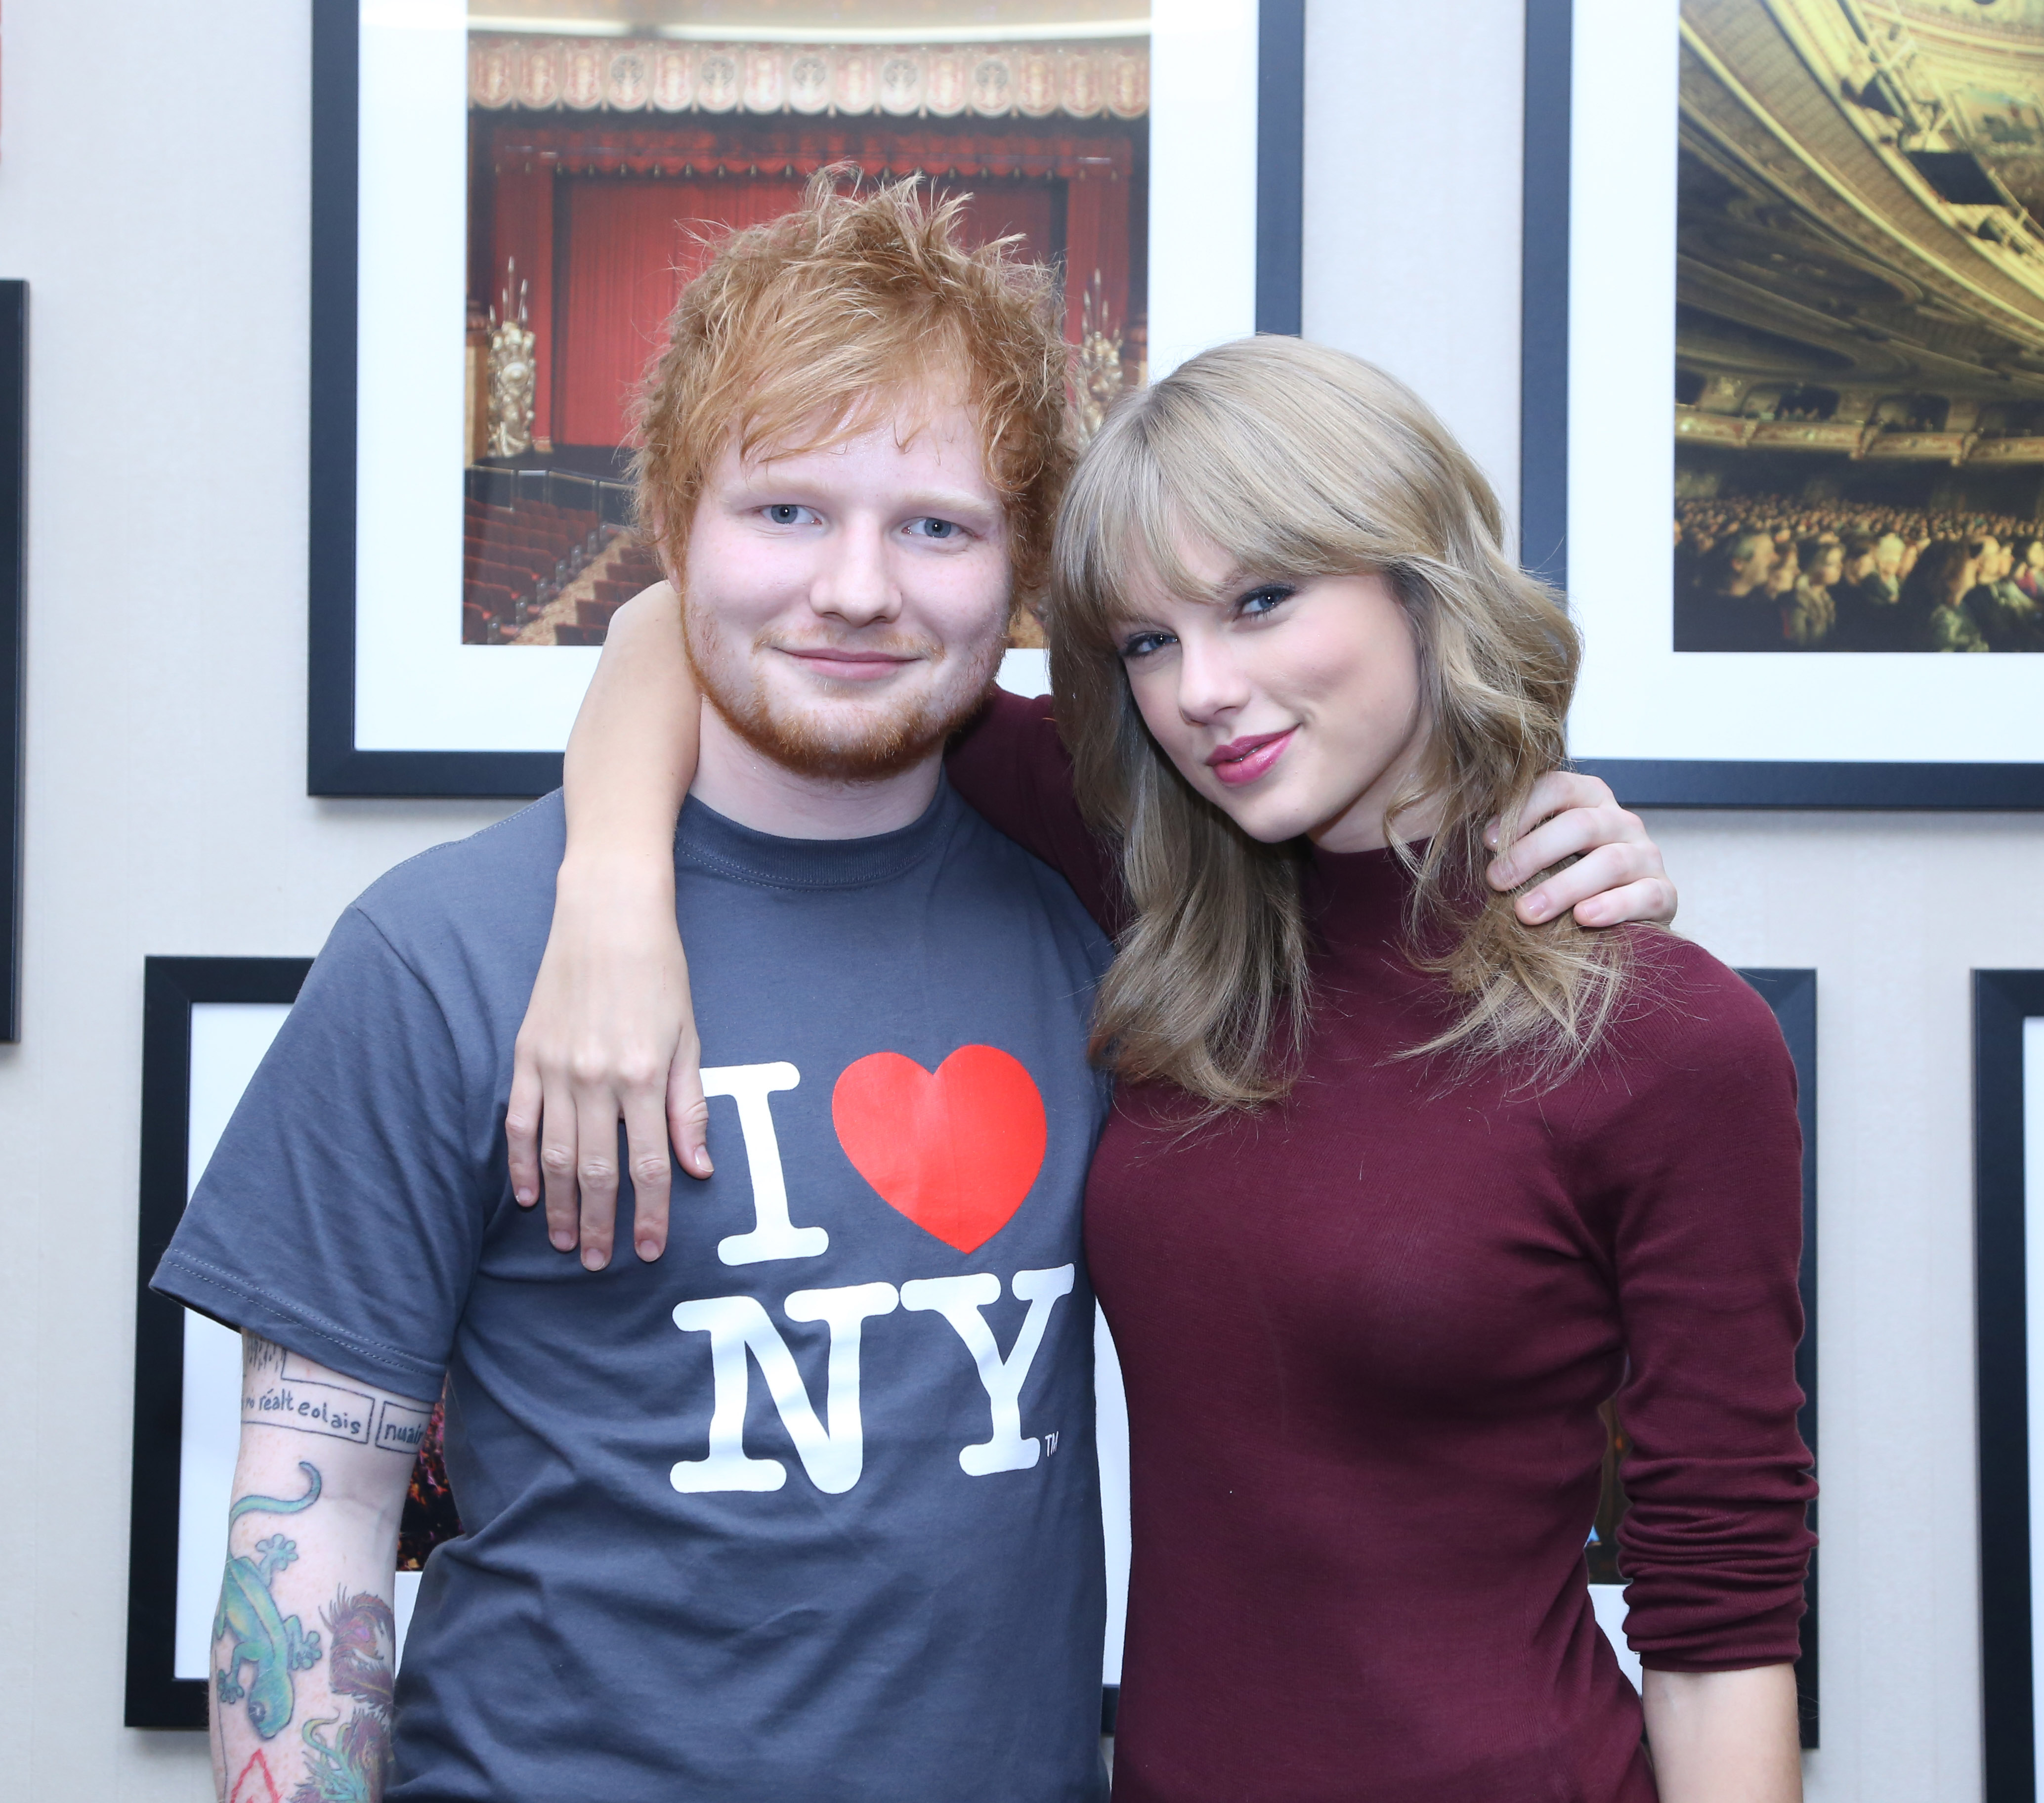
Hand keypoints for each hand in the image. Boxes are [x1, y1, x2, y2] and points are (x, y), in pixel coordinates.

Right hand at [505, 859, 710, 1269]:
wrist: (608, 914)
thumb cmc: (658, 972)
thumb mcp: (689, 1036)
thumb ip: (689, 1105)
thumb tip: (698, 1168)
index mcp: (643, 1075)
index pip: (649, 1165)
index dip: (651, 1214)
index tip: (650, 1251)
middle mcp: (595, 1078)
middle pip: (595, 1171)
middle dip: (599, 1224)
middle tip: (598, 1263)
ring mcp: (554, 1068)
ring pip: (553, 1157)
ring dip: (558, 1206)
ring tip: (564, 1241)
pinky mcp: (526, 1055)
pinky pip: (519, 1124)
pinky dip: (521, 1163)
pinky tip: (526, 1195)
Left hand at [1483, 771, 1676, 928]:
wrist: (1618, 914)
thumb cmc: (1562, 875)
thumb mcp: (1539, 850)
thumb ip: (1514, 837)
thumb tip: (1472, 839)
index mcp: (1589, 799)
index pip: (1557, 787)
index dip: (1521, 810)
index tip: (1487, 842)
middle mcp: (1621, 821)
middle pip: (1580, 826)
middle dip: (1533, 852)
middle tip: (1495, 880)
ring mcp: (1646, 855)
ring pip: (1610, 862)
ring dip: (1563, 887)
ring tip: (1526, 912)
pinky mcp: (1663, 893)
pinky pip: (1645, 895)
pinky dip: (1613, 907)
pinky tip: (1582, 918)